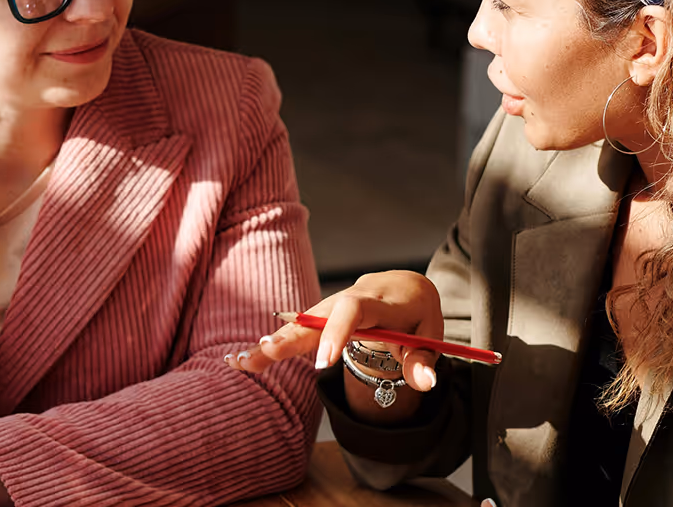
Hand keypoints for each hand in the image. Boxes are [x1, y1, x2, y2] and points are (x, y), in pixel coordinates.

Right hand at [225, 270, 446, 391]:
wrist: (406, 287)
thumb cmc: (418, 317)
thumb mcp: (430, 338)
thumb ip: (423, 362)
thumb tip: (426, 385)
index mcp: (382, 300)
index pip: (354, 309)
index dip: (336, 332)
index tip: (321, 364)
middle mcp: (352, 296)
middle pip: (317, 314)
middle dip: (291, 335)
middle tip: (266, 354)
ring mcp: (333, 304)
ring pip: (300, 321)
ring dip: (273, 342)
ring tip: (241, 363)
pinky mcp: (321, 314)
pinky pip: (296, 327)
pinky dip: (272, 343)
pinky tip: (242, 359)